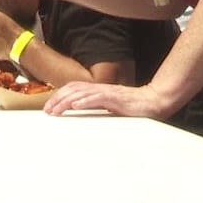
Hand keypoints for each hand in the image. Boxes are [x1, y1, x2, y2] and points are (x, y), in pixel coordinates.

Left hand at [43, 81, 169, 118]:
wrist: (154, 101)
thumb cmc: (134, 107)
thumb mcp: (110, 107)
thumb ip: (97, 108)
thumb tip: (80, 114)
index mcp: (98, 90)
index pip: (73, 88)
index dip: (59, 96)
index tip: (48, 108)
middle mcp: (100, 88)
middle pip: (73, 88)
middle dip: (58, 99)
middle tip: (47, 111)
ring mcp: (108, 92)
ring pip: (82, 92)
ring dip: (67, 101)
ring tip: (56, 110)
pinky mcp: (116, 98)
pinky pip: (98, 97)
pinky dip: (86, 100)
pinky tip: (76, 105)